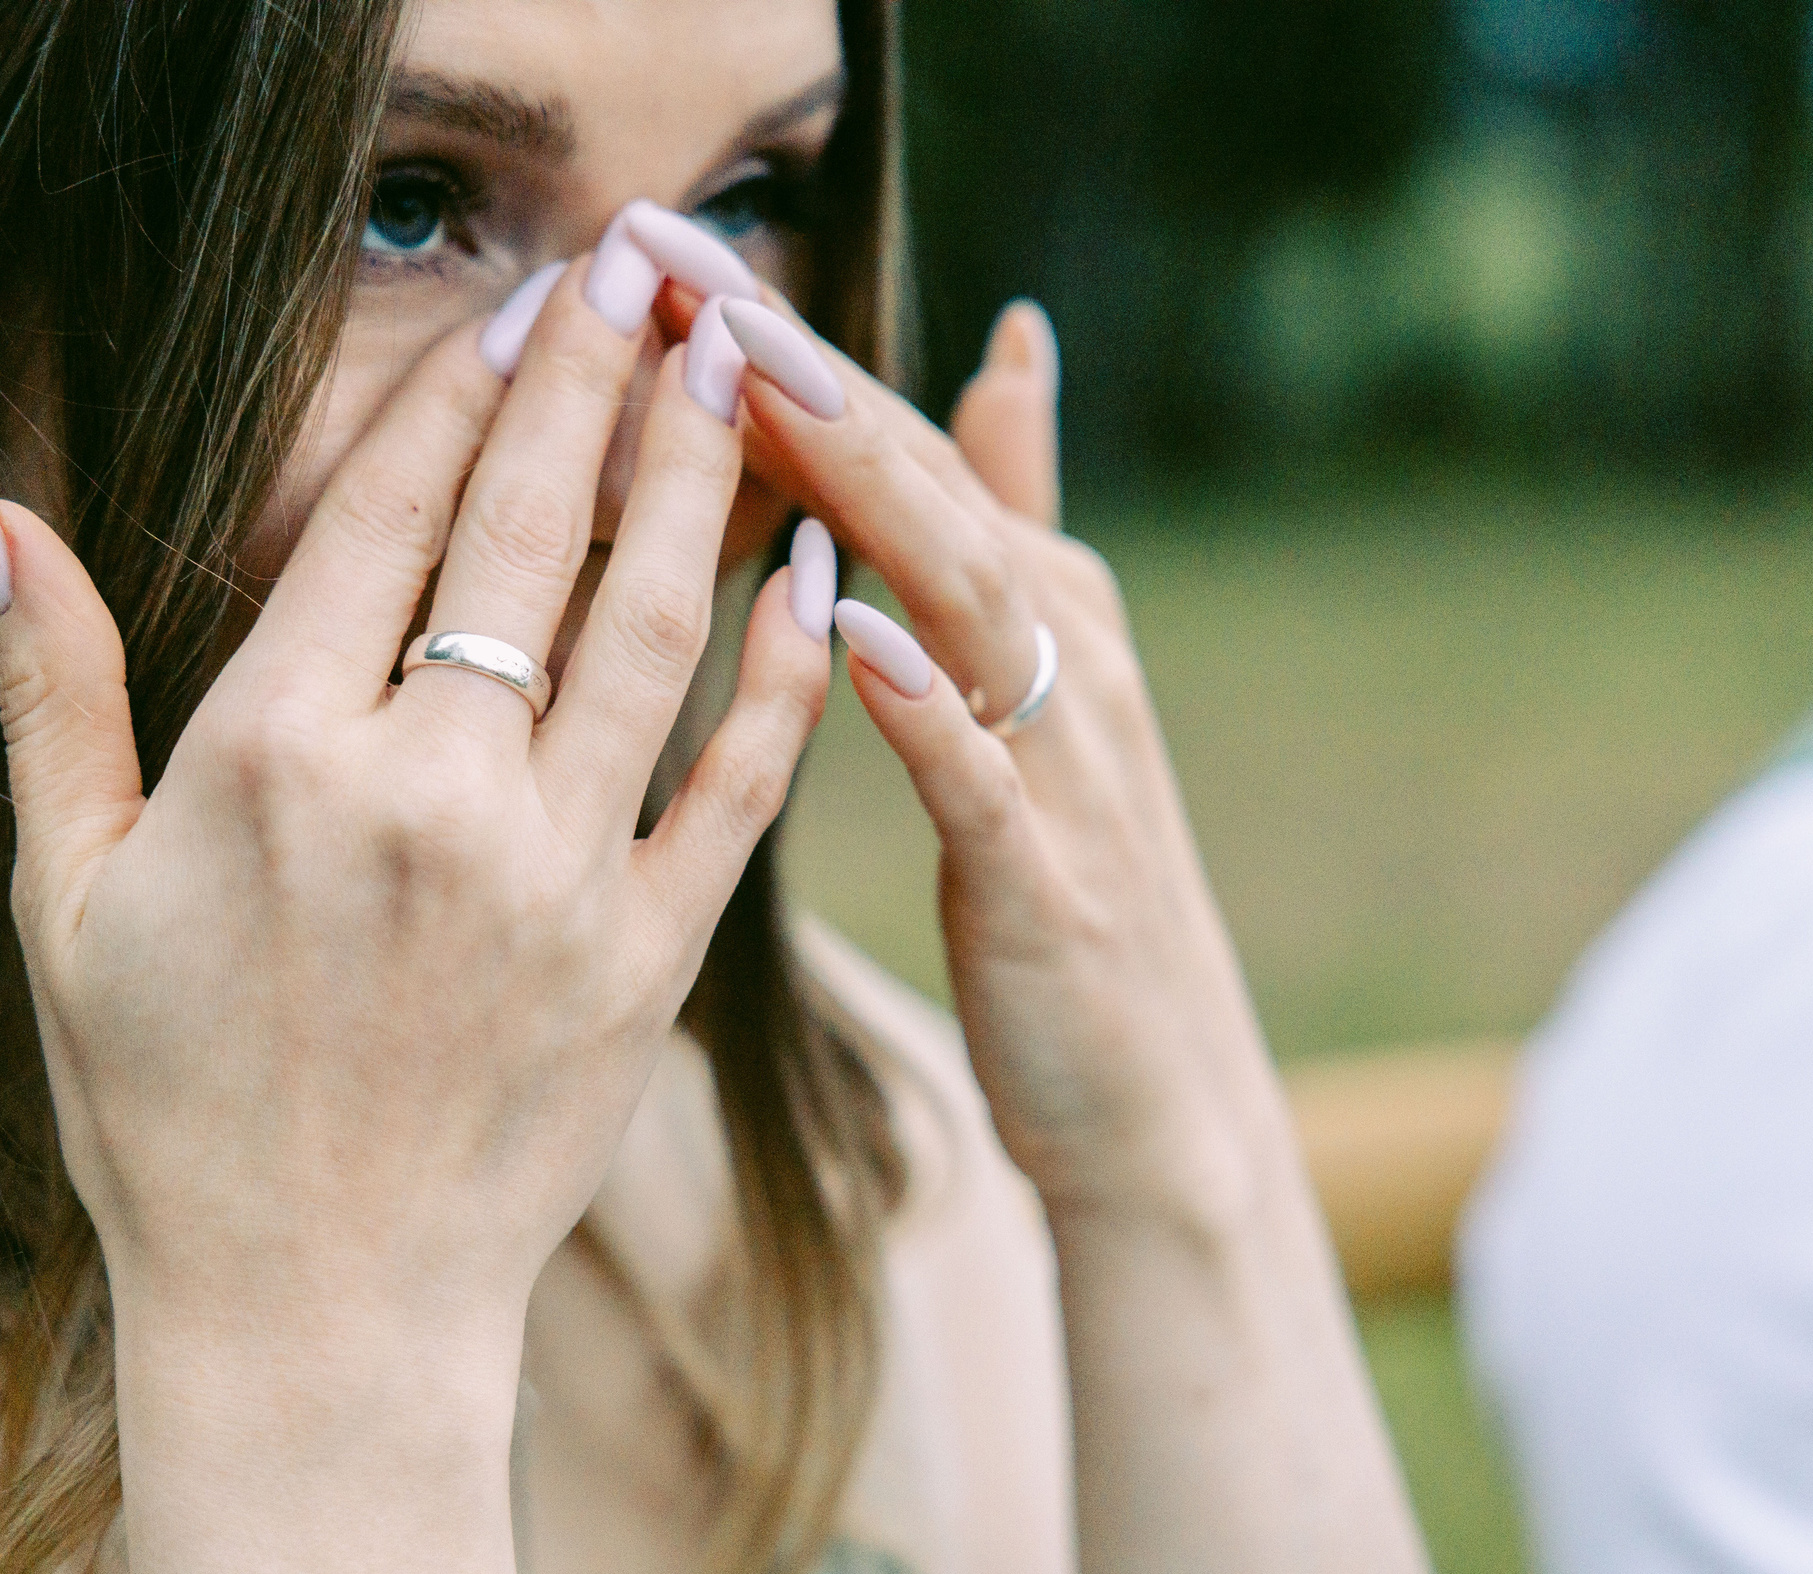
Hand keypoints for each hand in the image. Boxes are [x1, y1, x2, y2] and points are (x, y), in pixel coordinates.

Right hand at [0, 257, 830, 1366]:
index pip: (383, 520)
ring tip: (739, 366)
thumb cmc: (169, 1110)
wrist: (316, 1316)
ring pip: (650, 632)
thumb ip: (52, 687)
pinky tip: (819, 568)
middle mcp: (426, 799)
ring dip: (700, 482)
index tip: (524, 309)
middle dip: (596, 385)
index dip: (461, 395)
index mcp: (274, 761)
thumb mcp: (65, 897)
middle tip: (653, 274)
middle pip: (528, 538)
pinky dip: (789, 670)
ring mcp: (554, 880)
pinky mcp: (648, 961)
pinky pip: (739, 785)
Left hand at [729, 299, 1282, 1222]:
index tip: (658, 243)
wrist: (1155, 1090)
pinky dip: (926, 702)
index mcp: (1033, 599)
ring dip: (859, 485)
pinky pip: (983, 776)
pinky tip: (853, 634)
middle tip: (680, 252)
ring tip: (749, 386)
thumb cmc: (1066, 876)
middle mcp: (1060, 649)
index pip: (891, 443)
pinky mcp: (1049, 880)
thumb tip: (1008, 343)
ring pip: (959, 592)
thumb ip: (1012, 513)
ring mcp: (1062, 762)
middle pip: (921, 480)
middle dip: (801, 363)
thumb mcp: (1037, 678)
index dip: (780, 340)